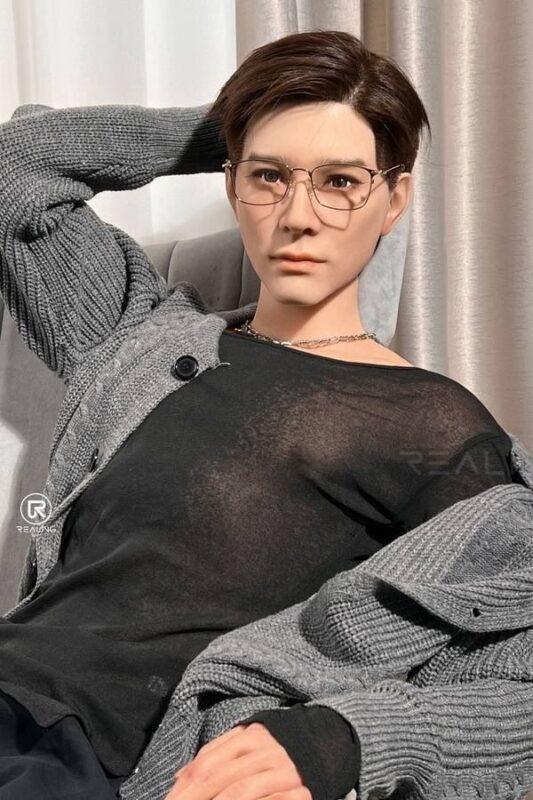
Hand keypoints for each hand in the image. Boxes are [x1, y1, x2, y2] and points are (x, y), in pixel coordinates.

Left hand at [163, 721, 311, 799]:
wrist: (329, 744)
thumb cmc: (278, 750)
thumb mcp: (249, 743)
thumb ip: (217, 755)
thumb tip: (179, 777)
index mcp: (250, 735)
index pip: (209, 761)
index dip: (185, 785)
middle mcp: (266, 749)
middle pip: (220, 778)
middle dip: (194, 798)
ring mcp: (283, 770)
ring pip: (242, 791)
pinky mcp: (301, 791)